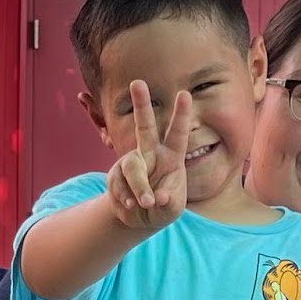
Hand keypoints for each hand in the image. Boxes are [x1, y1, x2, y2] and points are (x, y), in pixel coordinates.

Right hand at [106, 80, 191, 232]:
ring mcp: (132, 162)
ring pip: (132, 168)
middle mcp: (151, 153)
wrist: (141, 217)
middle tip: (137, 83)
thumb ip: (169, 202)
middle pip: (144, 126)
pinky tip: (131, 205)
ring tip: (143, 203)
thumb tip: (158, 197)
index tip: (184, 94)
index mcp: (172, 157)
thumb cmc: (164, 207)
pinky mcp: (116, 174)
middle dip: (141, 105)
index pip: (177, 134)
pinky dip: (126, 198)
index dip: (181, 115)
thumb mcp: (173, 209)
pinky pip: (118, 184)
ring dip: (139, 188)